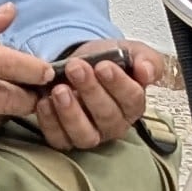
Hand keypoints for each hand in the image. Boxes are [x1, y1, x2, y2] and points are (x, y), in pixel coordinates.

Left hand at [31, 38, 167, 152]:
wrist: (79, 64)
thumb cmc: (106, 61)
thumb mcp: (130, 52)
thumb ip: (146, 59)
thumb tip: (147, 72)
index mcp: (133, 104)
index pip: (131, 99)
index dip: (117, 84)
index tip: (103, 66)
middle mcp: (114, 124)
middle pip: (107, 116)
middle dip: (90, 90)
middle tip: (76, 68)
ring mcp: (90, 134)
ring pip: (84, 134)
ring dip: (71, 112)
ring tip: (60, 89)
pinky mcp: (66, 138)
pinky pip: (59, 138)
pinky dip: (50, 122)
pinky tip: (44, 101)